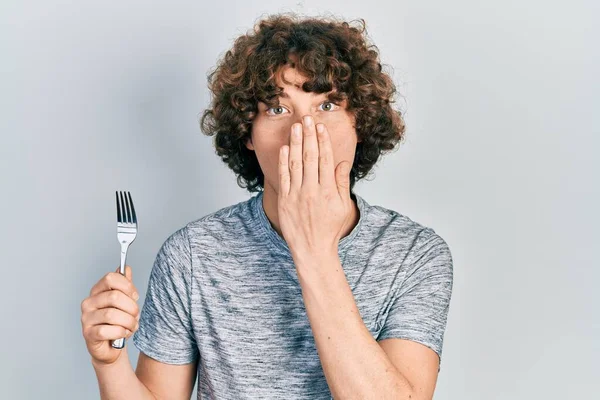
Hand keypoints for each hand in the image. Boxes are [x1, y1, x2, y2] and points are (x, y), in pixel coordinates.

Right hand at [80, 265, 139, 365]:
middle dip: (131, 307)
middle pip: (114, 296)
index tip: (135, 296)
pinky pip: (107, 330)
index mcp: (97, 291)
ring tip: (131, 326)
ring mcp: (86, 318)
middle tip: (135, 315)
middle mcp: (88, 303)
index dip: (127, 286)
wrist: (111, 347)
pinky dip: (120, 332)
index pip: (111, 278)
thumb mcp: (124, 302)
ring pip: (112, 314)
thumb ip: (124, 285)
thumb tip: (126, 268)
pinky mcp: (88, 334)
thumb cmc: (118, 322)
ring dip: (128, 322)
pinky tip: (123, 334)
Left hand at [277, 115, 353, 261]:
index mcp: (328, 191)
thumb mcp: (342, 206)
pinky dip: (283, 162)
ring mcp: (296, 195)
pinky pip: (283, 177)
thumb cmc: (330, 228)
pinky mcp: (284, 200)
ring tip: (296, 127)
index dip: (322, 141)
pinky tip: (285, 148)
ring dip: (295, 143)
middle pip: (309, 157)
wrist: (312, 249)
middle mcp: (311, 190)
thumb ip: (342, 183)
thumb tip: (342, 162)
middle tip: (308, 119)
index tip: (320, 127)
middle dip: (308, 136)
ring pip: (295, 164)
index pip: (324, 159)